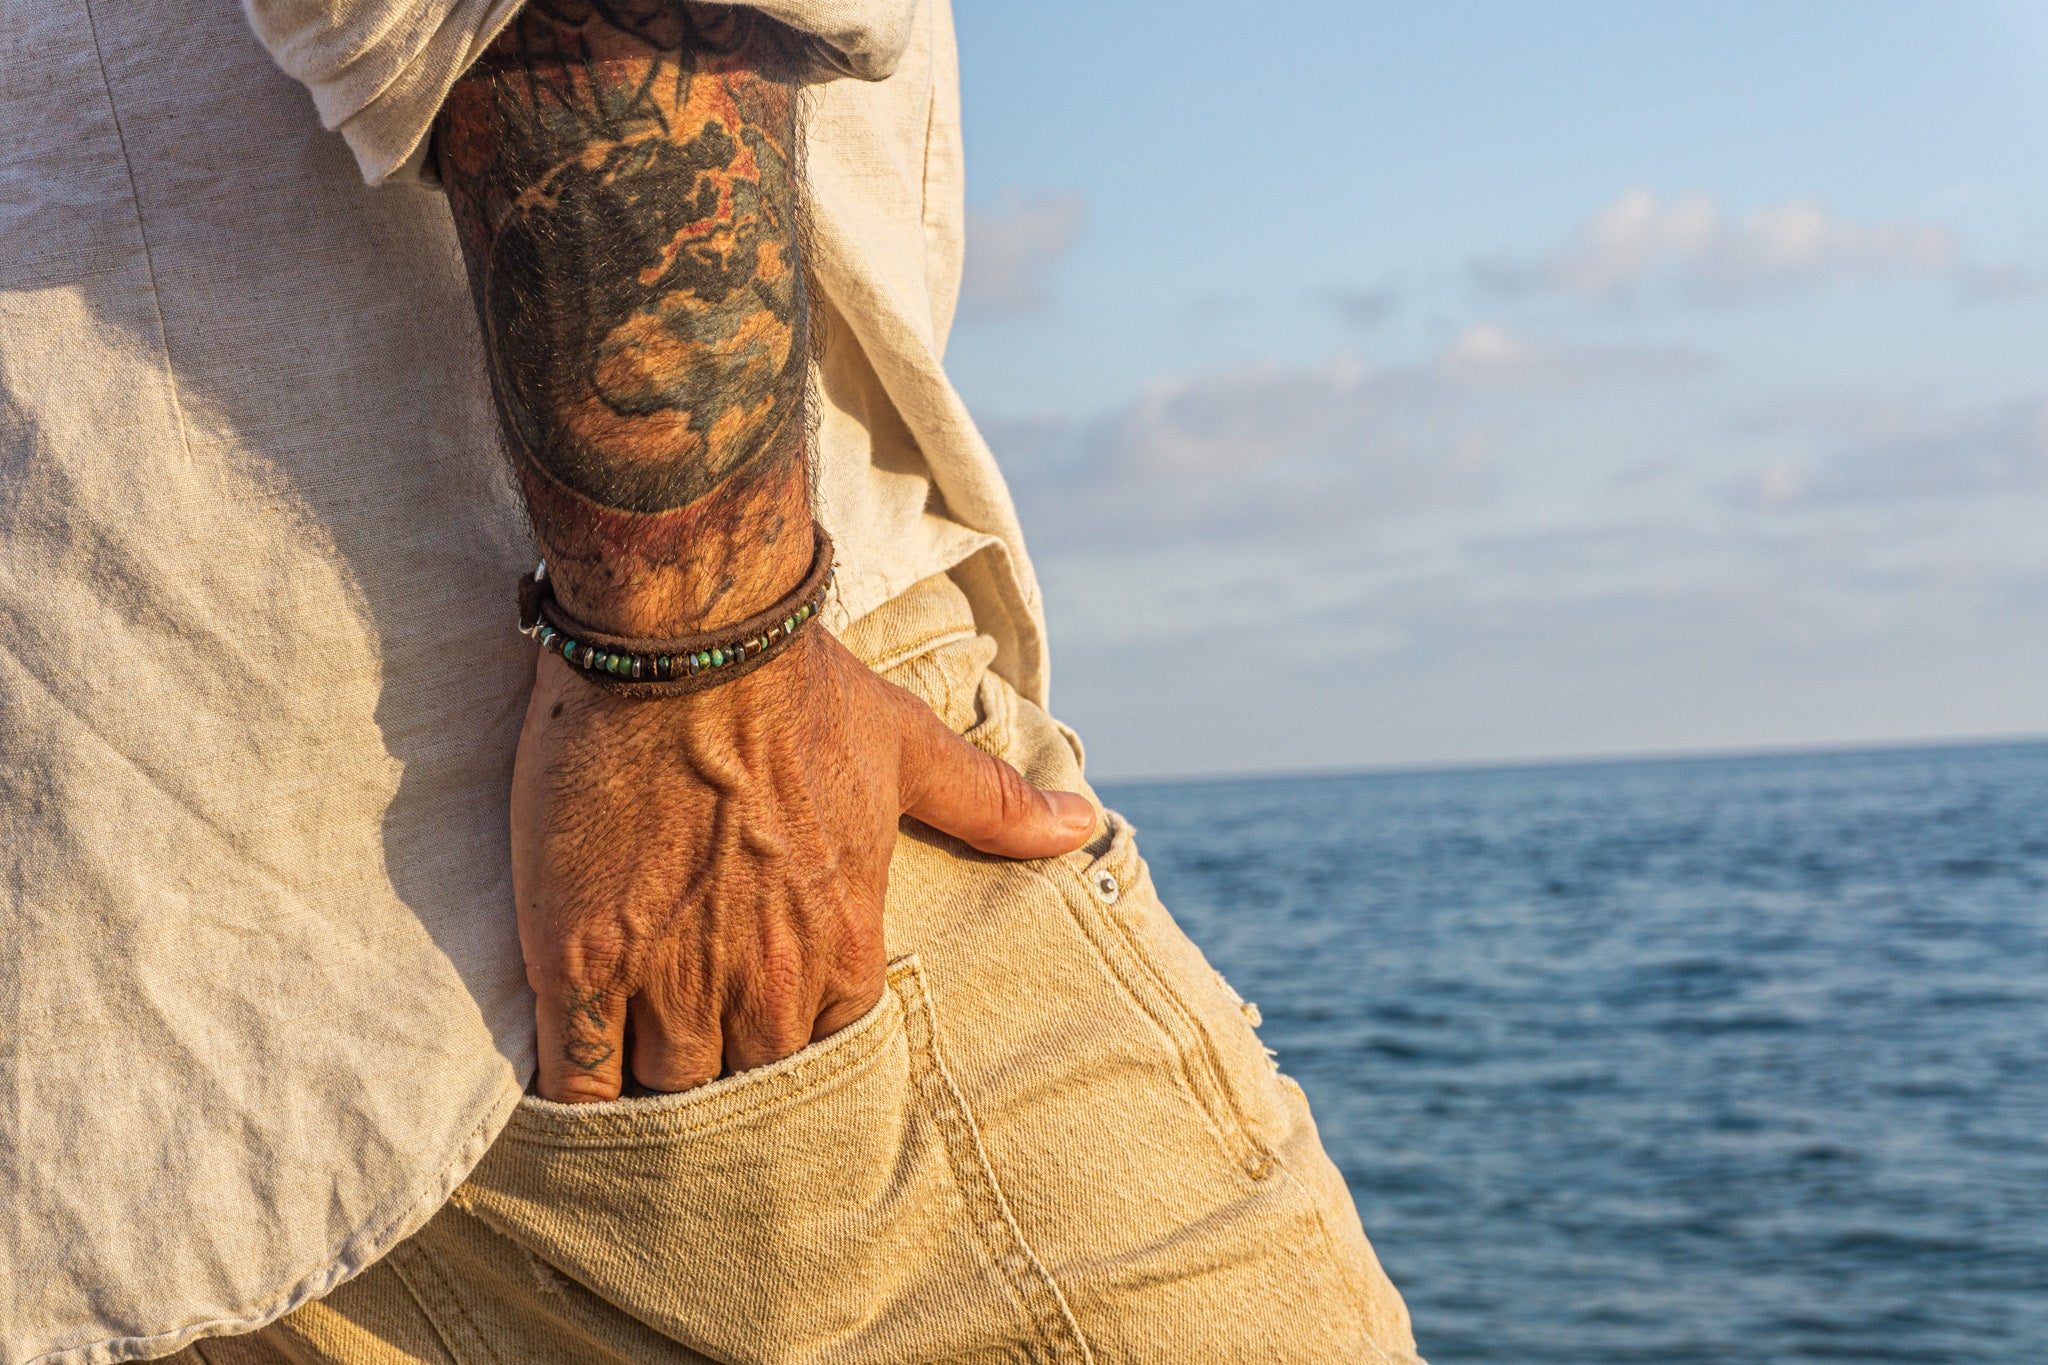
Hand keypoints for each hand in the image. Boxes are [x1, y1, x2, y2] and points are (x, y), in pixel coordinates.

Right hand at [510, 626, 1094, 1101]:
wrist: (683, 639)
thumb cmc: (795, 689)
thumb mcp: (907, 747)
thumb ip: (990, 803)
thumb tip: (1081, 826)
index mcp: (843, 940)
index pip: (831, 1051)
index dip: (798, 1049)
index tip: (768, 1035)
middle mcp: (763, 977)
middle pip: (747, 1086)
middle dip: (727, 1082)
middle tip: (697, 1068)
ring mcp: (667, 976)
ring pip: (666, 1094)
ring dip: (654, 1099)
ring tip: (634, 1095)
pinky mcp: (579, 960)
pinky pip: (579, 1078)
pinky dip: (580, 1100)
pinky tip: (577, 1100)